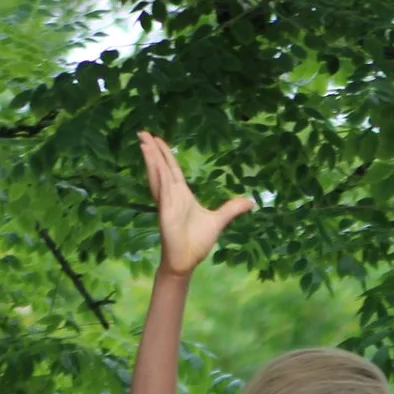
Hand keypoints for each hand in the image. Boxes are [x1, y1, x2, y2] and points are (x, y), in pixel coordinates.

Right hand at [139, 131, 253, 276]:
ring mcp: (167, 204)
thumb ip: (232, 209)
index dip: (166, 154)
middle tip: (143, 131)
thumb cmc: (197, 242)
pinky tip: (155, 165)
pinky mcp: (165, 213)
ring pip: (158, 176)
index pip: (172, 169)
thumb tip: (250, 202)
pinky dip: (159, 178)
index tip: (158, 139)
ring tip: (144, 142)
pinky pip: (162, 192)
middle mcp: (171, 196)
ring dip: (151, 159)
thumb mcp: (219, 221)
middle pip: (161, 168)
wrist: (186, 261)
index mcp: (181, 195)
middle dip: (152, 150)